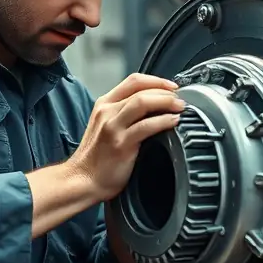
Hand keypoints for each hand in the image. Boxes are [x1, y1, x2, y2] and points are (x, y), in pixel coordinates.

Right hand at [69, 73, 183, 201]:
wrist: (82, 181)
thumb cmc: (96, 158)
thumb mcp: (106, 127)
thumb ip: (124, 114)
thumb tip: (153, 108)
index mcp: (104, 104)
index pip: (133, 81)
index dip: (157, 81)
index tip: (172, 87)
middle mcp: (107, 112)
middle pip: (141, 89)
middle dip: (166, 91)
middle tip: (180, 99)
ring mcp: (112, 127)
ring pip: (143, 102)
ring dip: (166, 102)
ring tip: (180, 108)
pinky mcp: (120, 143)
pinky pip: (146, 126)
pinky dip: (163, 121)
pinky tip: (173, 122)